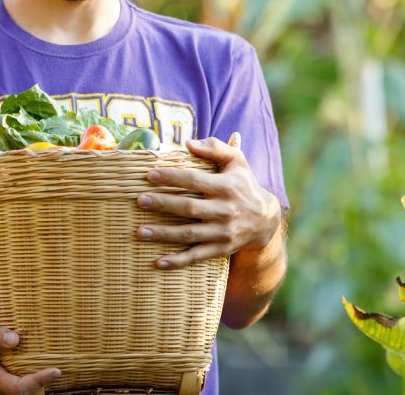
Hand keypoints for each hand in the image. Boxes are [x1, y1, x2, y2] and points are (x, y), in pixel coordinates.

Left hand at [135, 136, 281, 268]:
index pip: (195, 180)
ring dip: (163, 234)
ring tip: (139, 232)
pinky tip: (158, 262)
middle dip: (163, 204)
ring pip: (189, 234)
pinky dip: (178, 261)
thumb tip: (188, 142)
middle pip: (189, 207)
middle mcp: (225, 210)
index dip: (172, 177)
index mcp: (226, 186)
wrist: (266, 219)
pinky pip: (197, 256)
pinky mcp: (220, 249)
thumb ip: (215, 147)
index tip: (150, 175)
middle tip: (140, 201)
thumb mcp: (236, 161)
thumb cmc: (244, 184)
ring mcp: (223, 232)